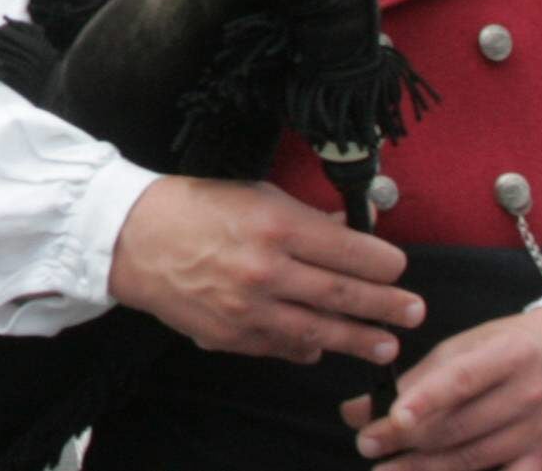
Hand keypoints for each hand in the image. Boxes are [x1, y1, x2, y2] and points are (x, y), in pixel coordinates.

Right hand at [108, 178, 421, 364]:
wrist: (127, 238)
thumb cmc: (191, 208)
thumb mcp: (252, 195)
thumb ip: (304, 217)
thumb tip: (348, 233)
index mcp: (275, 225)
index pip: (353, 252)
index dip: (385, 263)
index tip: (398, 267)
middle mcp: (267, 270)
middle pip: (347, 295)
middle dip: (389, 306)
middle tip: (414, 312)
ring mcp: (250, 308)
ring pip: (324, 331)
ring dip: (362, 340)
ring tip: (386, 345)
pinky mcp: (233, 335)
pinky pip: (285, 347)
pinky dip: (308, 347)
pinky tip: (323, 346)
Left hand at [346, 308, 541, 469]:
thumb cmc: (505, 348)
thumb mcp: (463, 347)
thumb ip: (414, 378)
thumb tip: (358, 409)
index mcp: (508, 355)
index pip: (462, 380)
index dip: (426, 400)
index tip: (392, 416)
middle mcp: (529, 394)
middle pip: (461, 425)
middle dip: (407, 438)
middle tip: (366, 443)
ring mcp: (539, 430)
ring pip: (475, 456)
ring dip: (425, 467)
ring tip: (386, 469)